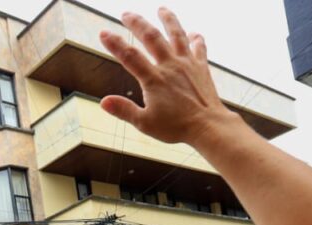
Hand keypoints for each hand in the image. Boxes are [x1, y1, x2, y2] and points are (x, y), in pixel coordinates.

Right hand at [98, 8, 233, 145]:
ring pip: (177, 35)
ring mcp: (187, 64)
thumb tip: (104, 102)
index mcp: (154, 79)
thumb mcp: (145, 123)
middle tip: (126, 13)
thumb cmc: (176, 127)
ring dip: (168, 20)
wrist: (208, 126)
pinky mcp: (201, 67)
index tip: (104, 32)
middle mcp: (170, 66)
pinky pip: (199, 47)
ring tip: (162, 9)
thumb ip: (124, 110)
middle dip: (137, 23)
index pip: (129, 57)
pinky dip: (196, 39)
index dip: (115, 44)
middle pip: (152, 37)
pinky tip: (193, 33)